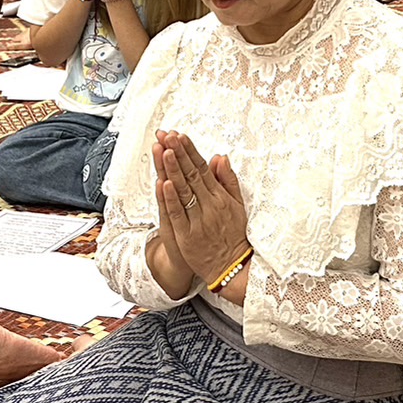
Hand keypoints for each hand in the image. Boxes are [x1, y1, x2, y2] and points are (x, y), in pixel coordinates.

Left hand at [153, 130, 248, 284]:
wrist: (232, 267)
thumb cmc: (234, 236)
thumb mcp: (238, 205)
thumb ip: (228, 180)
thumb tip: (220, 157)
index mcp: (220, 197)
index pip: (203, 168)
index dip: (190, 151)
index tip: (180, 136)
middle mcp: (210, 206)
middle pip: (191, 175)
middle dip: (178, 153)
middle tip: (167, 135)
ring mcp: (198, 221)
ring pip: (183, 191)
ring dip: (173, 169)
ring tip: (164, 150)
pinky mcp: (187, 236)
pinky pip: (178, 214)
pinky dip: (170, 198)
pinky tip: (164, 183)